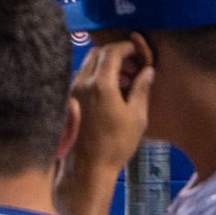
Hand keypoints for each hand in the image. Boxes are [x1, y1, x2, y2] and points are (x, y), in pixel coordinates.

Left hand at [67, 39, 153, 175]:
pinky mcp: (67, 100)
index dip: (128, 47)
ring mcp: (72, 90)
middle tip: (133, 66)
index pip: (112, 51)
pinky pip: (82, 77)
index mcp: (101, 84)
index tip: (139, 52)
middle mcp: (82, 81)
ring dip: (106, 65)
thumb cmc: (116, 144)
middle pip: (98, 53)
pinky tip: (109, 92)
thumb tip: (148, 70)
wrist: (86, 168)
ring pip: (88, 64)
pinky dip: (96, 75)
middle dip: (117, 54)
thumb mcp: (137, 117)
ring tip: (124, 80)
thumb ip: (142, 89)